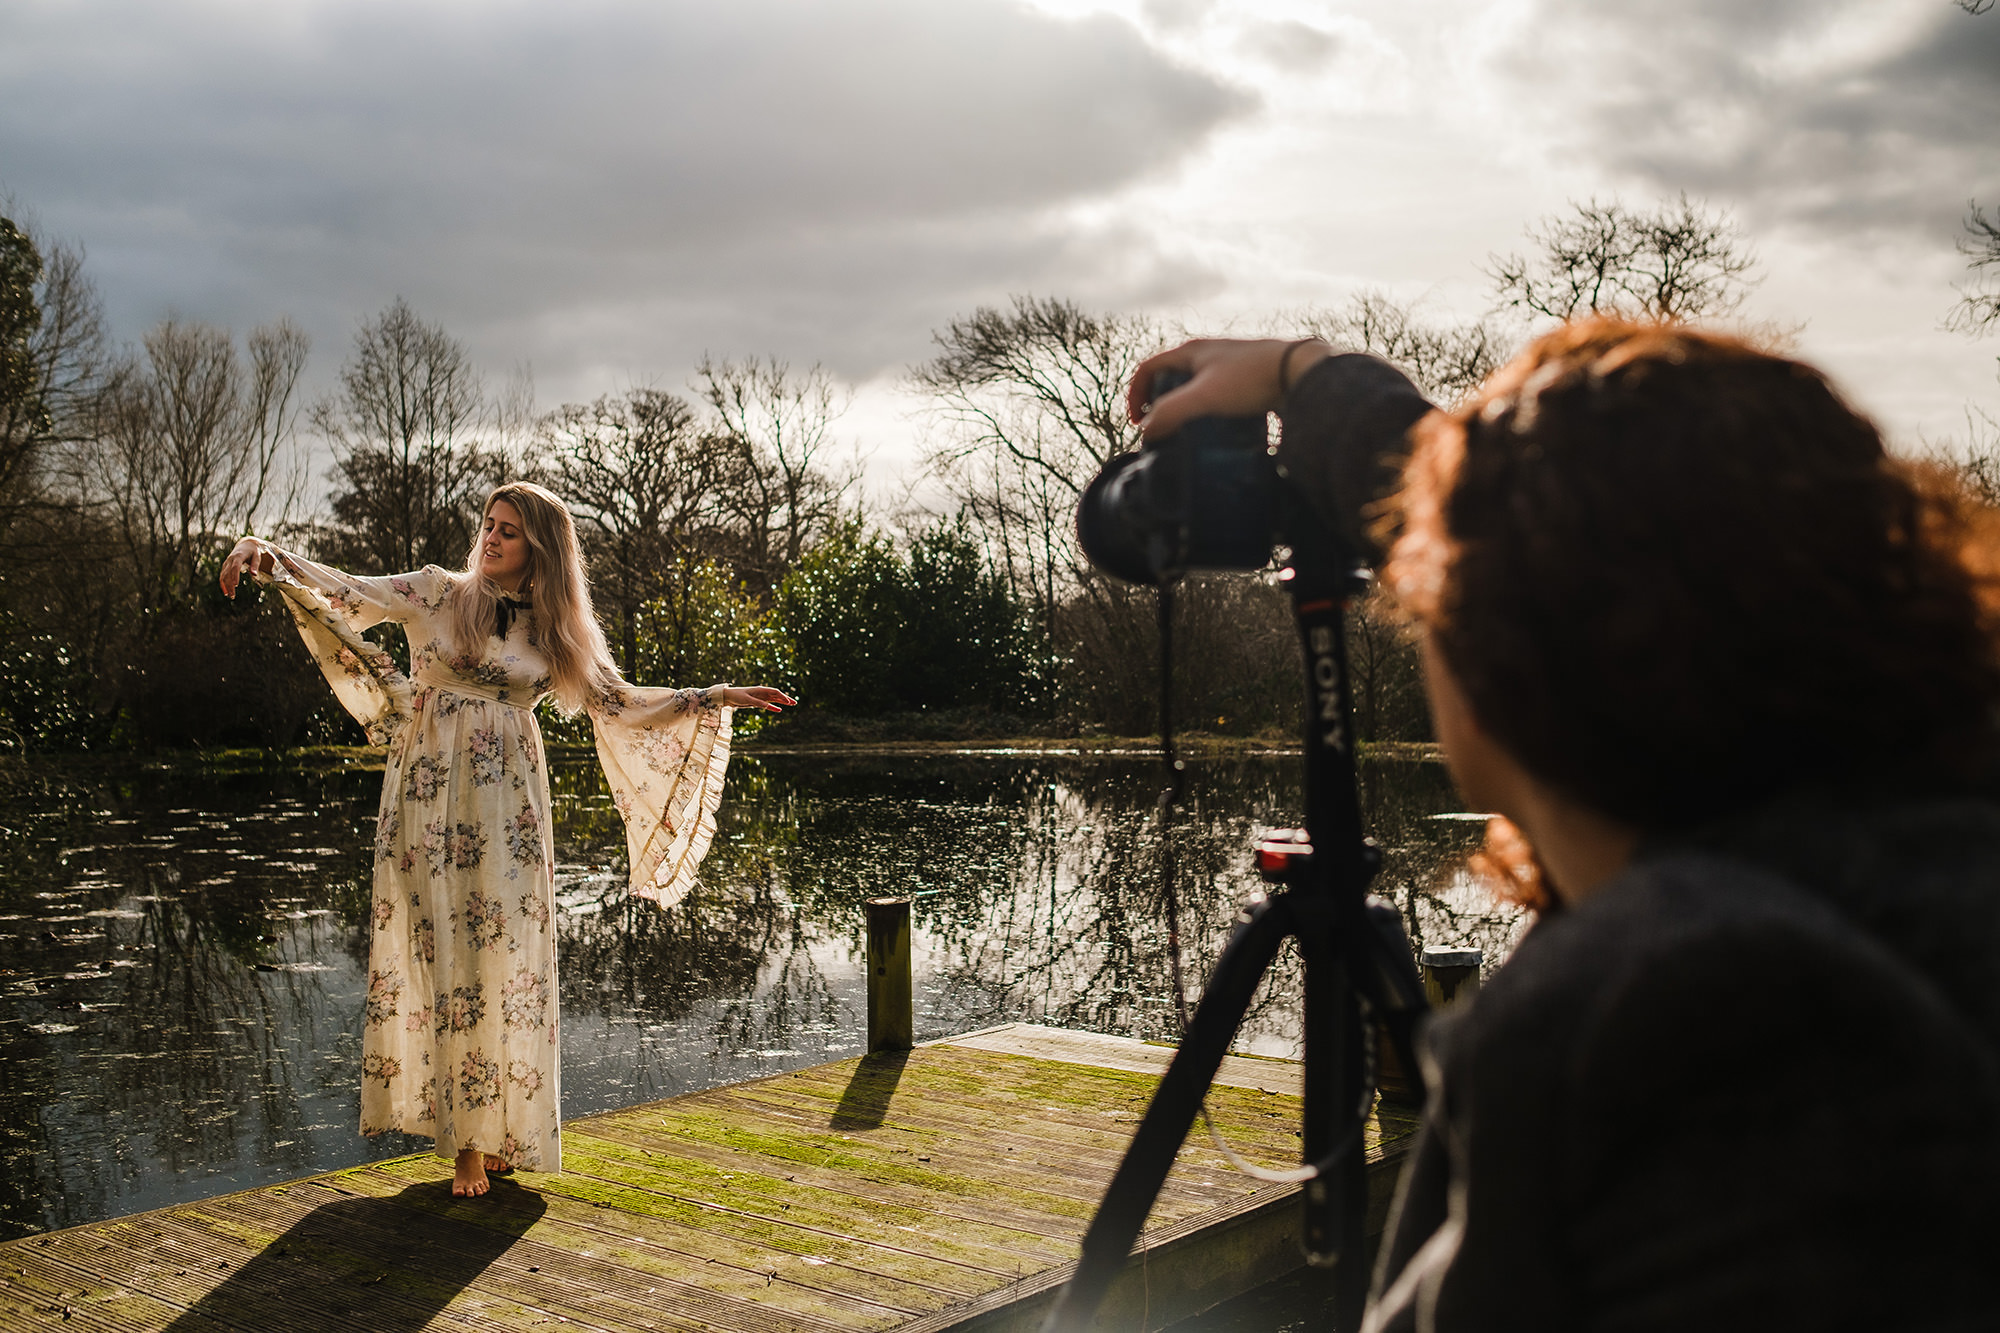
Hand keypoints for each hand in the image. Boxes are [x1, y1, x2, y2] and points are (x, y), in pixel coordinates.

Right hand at [218, 538, 273, 596]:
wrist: (246, 545)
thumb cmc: (253, 551)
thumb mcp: (257, 556)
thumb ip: (255, 565)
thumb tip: (254, 575)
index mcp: (238, 556)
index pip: (235, 567)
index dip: (235, 576)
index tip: (236, 585)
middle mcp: (230, 559)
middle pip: (228, 573)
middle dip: (229, 585)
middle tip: (233, 596)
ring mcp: (227, 562)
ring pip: (223, 575)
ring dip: (226, 586)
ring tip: (230, 596)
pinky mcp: (225, 566)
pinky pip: (222, 575)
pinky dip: (223, 583)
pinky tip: (225, 591)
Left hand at [722, 686, 795, 712]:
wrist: (729, 697)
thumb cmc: (737, 696)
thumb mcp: (747, 700)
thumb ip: (758, 702)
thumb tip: (767, 706)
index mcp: (760, 690)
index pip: (774, 692)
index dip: (782, 696)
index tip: (788, 702)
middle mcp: (762, 692)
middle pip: (777, 695)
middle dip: (786, 698)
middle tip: (795, 702)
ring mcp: (761, 697)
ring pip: (774, 699)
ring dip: (782, 702)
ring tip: (791, 704)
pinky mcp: (758, 702)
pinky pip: (768, 704)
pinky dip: (774, 707)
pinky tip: (779, 710)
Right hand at [1127, 338, 1331, 440]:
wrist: (1299, 371)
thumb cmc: (1250, 379)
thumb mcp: (1203, 396)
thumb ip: (1170, 413)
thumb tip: (1146, 432)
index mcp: (1191, 351)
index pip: (1149, 368)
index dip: (1135, 394)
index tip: (1137, 422)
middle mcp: (1208, 354)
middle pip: (1171, 378)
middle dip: (1160, 404)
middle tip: (1160, 429)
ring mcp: (1229, 366)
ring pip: (1196, 388)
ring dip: (1186, 410)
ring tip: (1187, 434)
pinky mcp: (1249, 381)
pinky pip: (1219, 397)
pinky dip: (1210, 414)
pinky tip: (1218, 431)